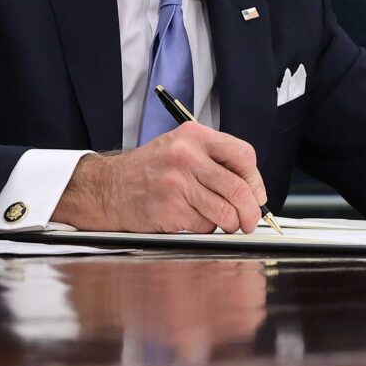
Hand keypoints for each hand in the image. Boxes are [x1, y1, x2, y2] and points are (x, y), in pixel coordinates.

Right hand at [51, 122, 267, 233]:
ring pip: (225, 211)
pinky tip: (191, 220)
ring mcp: (177, 183)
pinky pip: (204, 225)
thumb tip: (252, 188)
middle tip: (249, 220)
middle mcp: (186, 156)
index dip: (255, 179)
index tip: (256, 194)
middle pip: (238, 187)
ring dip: (230, 224)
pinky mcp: (170, 209)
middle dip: (250, 211)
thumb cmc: (148, 170)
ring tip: (223, 222)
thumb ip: (214, 160)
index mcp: (193, 136)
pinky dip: (205, 228)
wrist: (108, 187)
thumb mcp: (180, 148)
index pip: (243, 155)